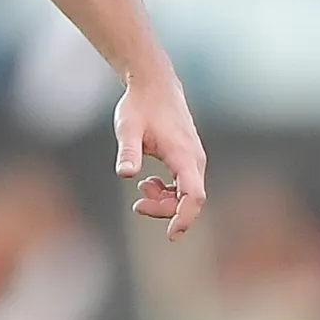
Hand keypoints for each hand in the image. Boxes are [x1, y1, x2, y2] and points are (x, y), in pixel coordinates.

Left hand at [115, 71, 207, 239]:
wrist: (154, 84)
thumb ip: (128, 151)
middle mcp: (194, 159)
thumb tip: (125, 174)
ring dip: (165, 200)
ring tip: (142, 190)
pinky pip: (184, 185)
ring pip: (187, 193)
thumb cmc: (140, 105)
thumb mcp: (127, 128)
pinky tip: (149, 183)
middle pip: (189, 199)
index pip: (194, 195)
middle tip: (137, 205)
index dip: (185, 217)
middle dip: (165, 209)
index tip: (171, 235)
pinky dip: (168, 191)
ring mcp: (193, 158)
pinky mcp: (187, 157)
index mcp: (184, 155)